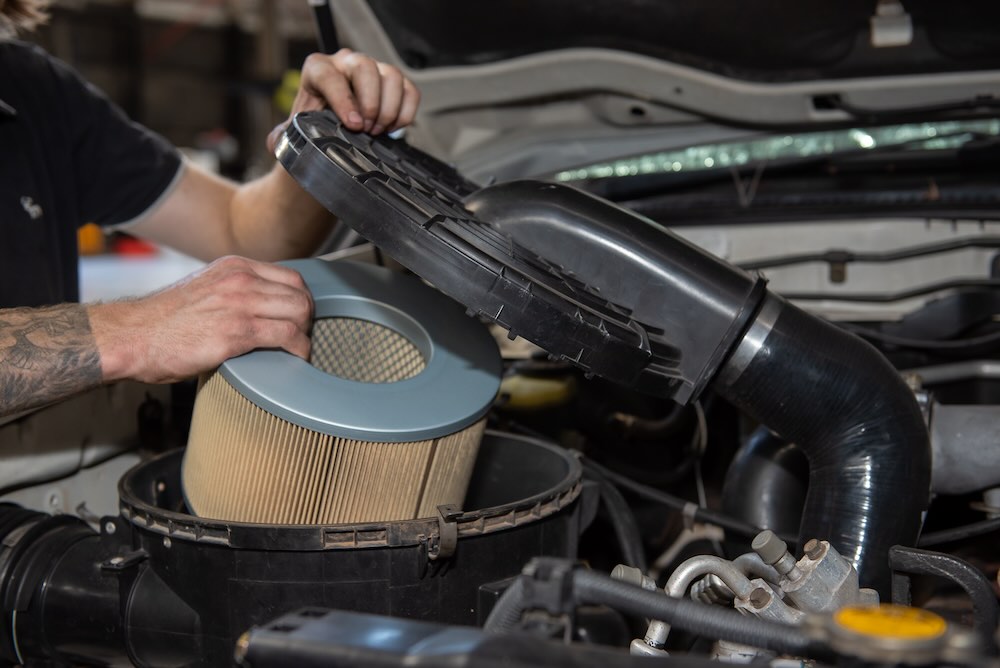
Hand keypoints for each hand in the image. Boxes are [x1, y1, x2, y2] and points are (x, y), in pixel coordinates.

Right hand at [89, 256, 312, 383]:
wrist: (131, 336)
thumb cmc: (163, 322)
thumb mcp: (205, 290)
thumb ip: (234, 292)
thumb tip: (262, 309)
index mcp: (234, 267)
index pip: (291, 277)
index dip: (301, 300)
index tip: (300, 318)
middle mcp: (240, 280)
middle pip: (300, 294)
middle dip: (307, 318)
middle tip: (302, 336)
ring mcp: (240, 304)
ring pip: (300, 312)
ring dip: (305, 334)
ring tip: (298, 349)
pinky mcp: (237, 332)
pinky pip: (287, 336)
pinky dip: (299, 349)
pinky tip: (295, 358)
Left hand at [267, 48, 420, 152]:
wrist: (331, 138)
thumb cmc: (312, 131)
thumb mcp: (294, 134)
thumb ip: (282, 137)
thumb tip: (277, 141)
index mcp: (317, 70)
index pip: (330, 75)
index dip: (343, 99)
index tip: (354, 126)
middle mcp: (345, 63)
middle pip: (365, 67)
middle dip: (370, 103)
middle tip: (368, 131)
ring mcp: (372, 70)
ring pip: (391, 76)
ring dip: (389, 109)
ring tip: (379, 132)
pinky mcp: (393, 83)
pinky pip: (409, 89)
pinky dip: (406, 112)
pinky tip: (394, 129)